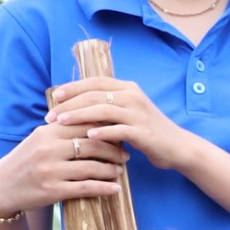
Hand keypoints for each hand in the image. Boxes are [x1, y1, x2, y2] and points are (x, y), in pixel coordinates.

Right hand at [0, 122, 126, 219]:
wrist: (2, 187)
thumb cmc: (25, 161)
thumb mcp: (38, 140)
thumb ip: (61, 130)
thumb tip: (94, 121)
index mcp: (46, 133)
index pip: (83, 125)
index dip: (104, 128)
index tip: (118, 133)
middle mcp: (48, 149)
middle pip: (91, 145)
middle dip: (112, 150)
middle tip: (125, 154)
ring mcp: (50, 170)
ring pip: (91, 167)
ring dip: (110, 169)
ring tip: (120, 169)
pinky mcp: (52, 190)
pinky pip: (85, 188)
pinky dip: (104, 188)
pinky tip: (116, 189)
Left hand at [46, 75, 192, 169]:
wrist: (178, 147)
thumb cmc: (148, 131)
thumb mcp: (128, 113)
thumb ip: (108, 106)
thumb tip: (78, 106)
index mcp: (128, 88)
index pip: (94, 82)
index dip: (73, 87)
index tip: (54, 96)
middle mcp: (133, 96)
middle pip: (94, 95)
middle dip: (69, 104)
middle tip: (51, 114)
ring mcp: (139, 114)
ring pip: (103, 110)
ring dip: (79, 115)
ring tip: (61, 123)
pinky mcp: (143, 132)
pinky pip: (118, 130)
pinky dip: (102, 132)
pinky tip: (88, 136)